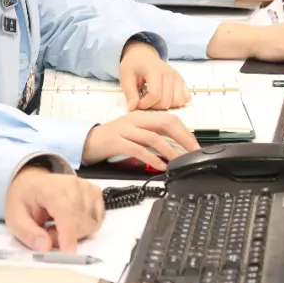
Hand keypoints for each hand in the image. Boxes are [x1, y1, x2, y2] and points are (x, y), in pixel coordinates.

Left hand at [4, 167, 103, 252]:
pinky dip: (85, 228)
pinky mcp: (96, 194)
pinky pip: (97, 221)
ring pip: (90, 224)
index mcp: (50, 188)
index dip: (68, 234)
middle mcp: (74, 185)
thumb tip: (45, 248)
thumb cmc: (25, 199)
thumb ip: (28, 234)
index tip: (68, 253)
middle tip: (48, 232)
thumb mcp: (15, 218)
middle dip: (65, 237)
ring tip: (58, 225)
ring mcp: (87, 188)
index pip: (66, 212)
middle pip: (79, 222)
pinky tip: (72, 222)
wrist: (33, 183)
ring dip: (76, 233)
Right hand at [81, 111, 200, 170]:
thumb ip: (152, 134)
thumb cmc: (114, 138)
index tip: (195, 145)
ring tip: (179, 162)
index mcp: (142, 116)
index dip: (185, 132)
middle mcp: (135, 120)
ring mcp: (125, 130)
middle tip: (193, 152)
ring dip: (169, 151)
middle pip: (165, 124)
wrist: (88, 141)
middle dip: (182, 138)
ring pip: (153, 137)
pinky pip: (138, 150)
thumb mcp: (135, 132)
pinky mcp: (117, 142)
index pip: (169, 118)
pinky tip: (160, 166)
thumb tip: (176, 145)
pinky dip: (152, 159)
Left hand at [119, 42, 191, 110]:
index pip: (155, 95)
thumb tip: (133, 107)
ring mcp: (178, 77)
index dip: (145, 104)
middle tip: (144, 101)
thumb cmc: (134, 65)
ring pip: (177, 102)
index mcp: (154, 70)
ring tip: (154, 100)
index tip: (136, 103)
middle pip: (166, 101)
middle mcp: (170, 73)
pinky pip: (185, 98)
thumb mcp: (125, 76)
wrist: (143, 55)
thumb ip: (129, 92)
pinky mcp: (182, 81)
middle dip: (153, 107)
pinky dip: (175, 103)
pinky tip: (165, 98)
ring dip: (165, 106)